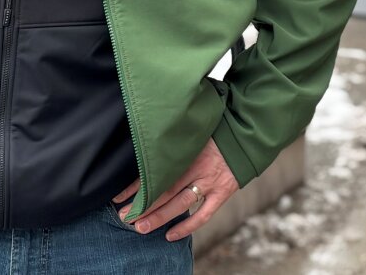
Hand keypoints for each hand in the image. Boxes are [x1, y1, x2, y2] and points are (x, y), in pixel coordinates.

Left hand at [112, 136, 238, 242]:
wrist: (247, 135)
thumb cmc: (216, 131)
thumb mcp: (192, 131)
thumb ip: (174, 142)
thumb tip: (148, 148)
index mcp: (186, 151)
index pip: (156, 171)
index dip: (135, 186)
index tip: (118, 197)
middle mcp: (196, 168)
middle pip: (165, 190)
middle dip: (143, 205)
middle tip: (124, 217)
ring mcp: (210, 182)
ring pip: (180, 204)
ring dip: (159, 217)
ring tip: (140, 228)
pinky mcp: (223, 193)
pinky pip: (204, 214)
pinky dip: (187, 227)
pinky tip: (171, 236)